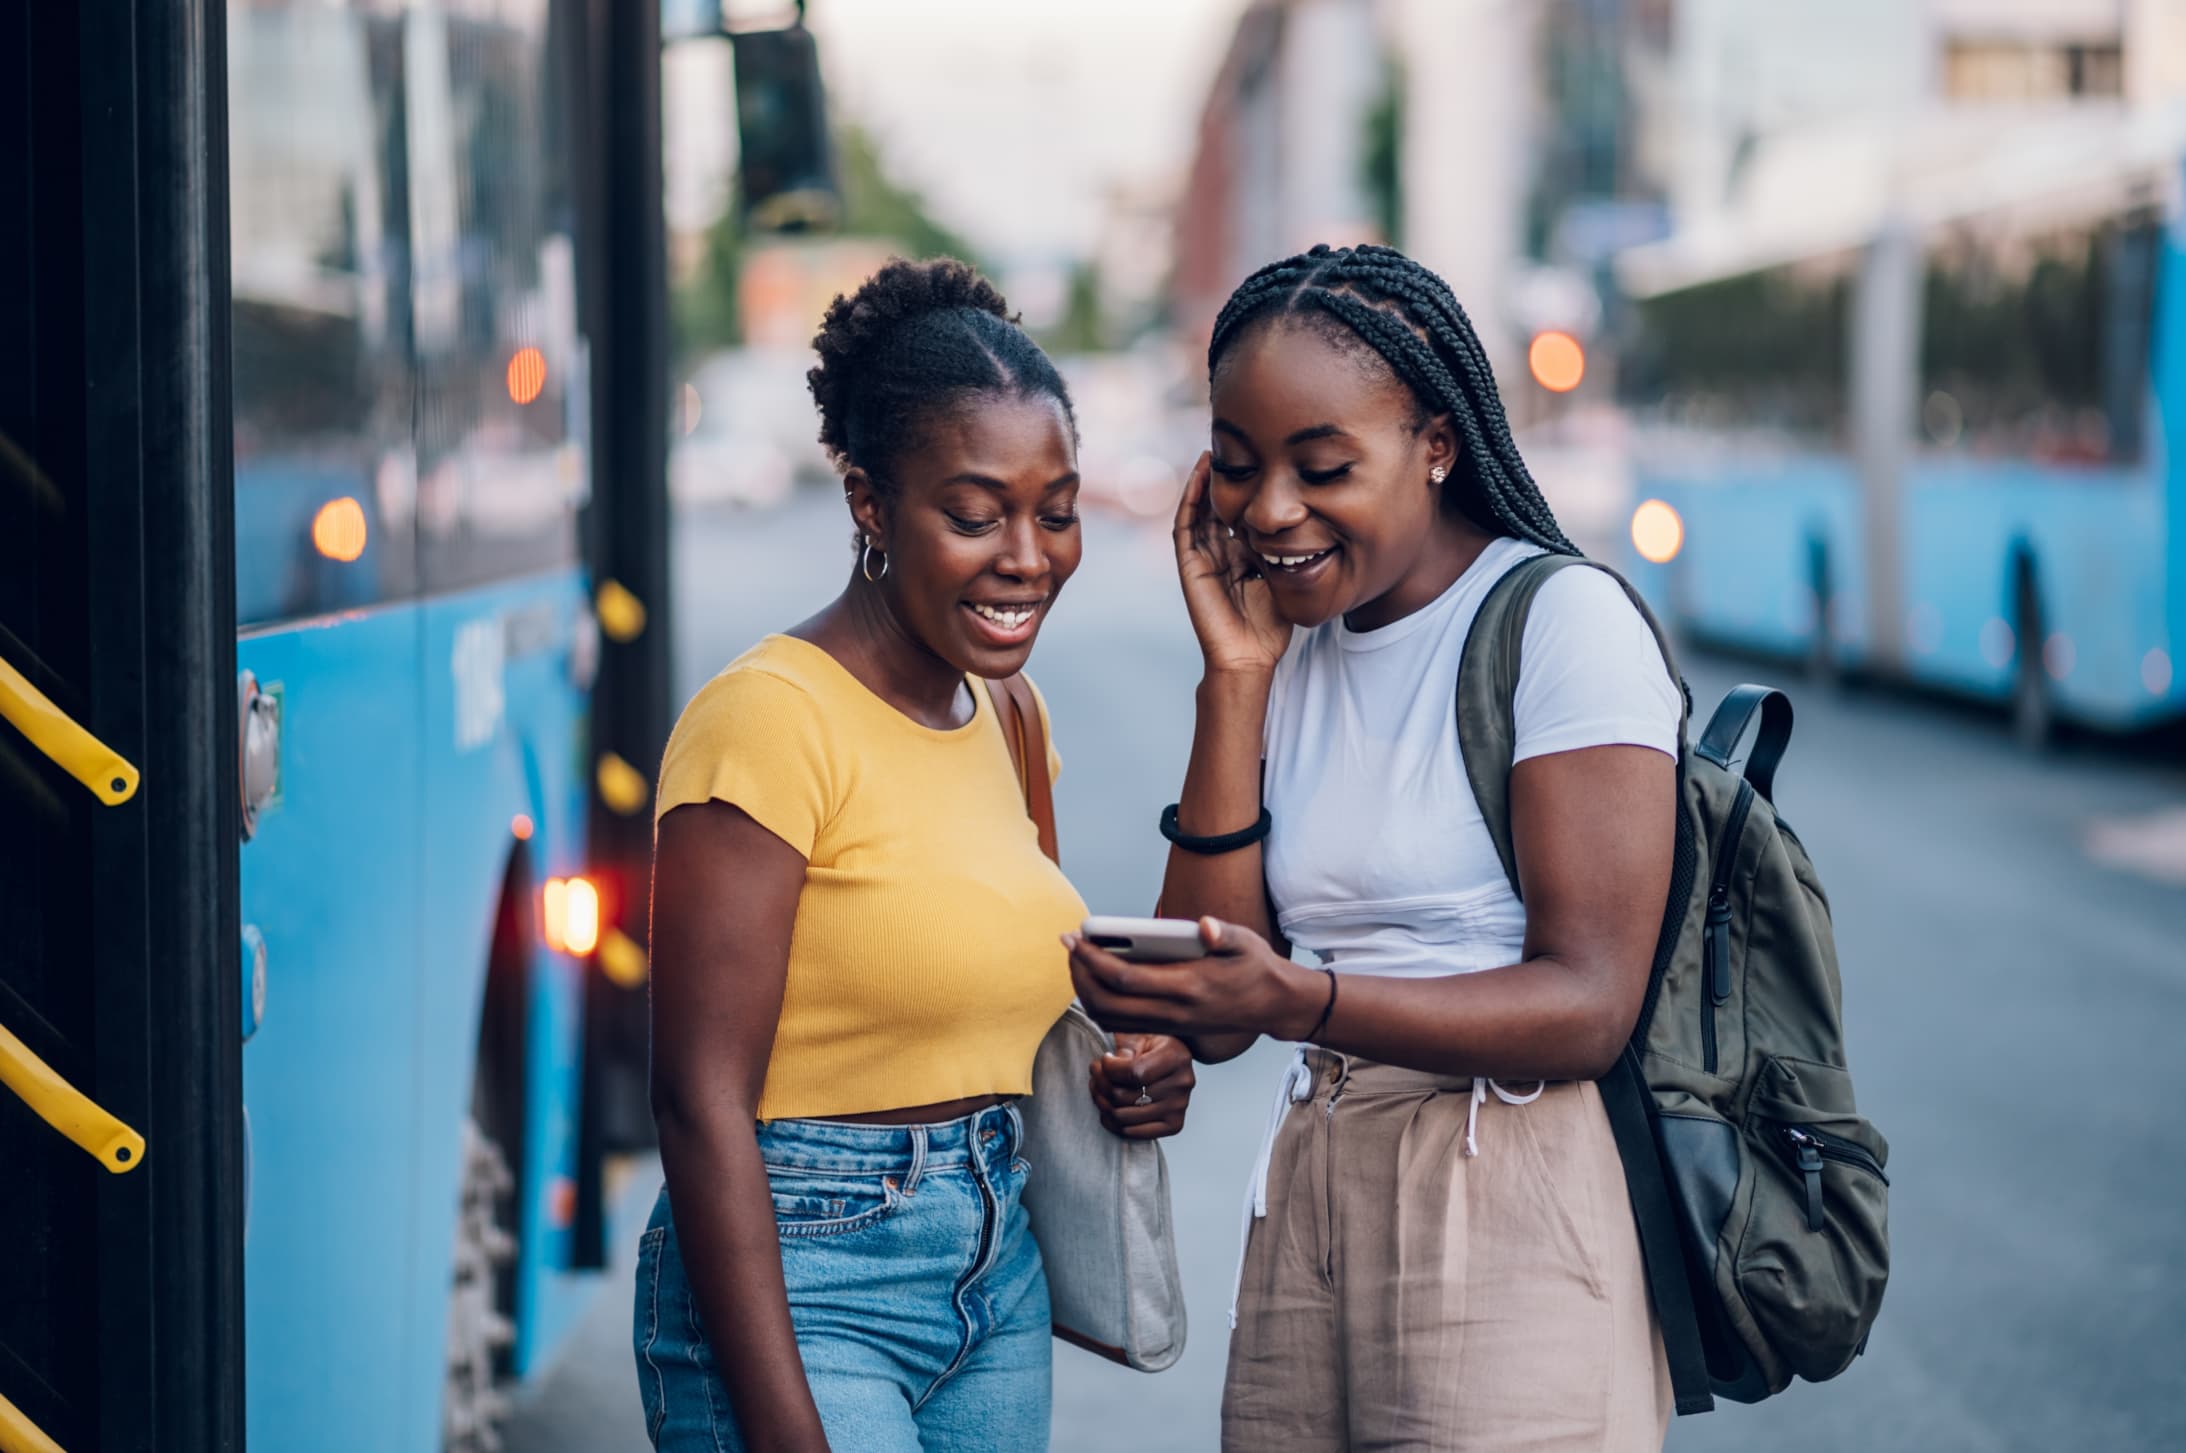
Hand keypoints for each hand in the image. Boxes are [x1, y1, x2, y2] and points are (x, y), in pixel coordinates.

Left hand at [1065, 917, 1318, 1041]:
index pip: (1125, 979)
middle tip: (1070, 946)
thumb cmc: (1257, 968)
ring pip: (1110, 1019)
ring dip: (1086, 991)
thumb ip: (1224, 934)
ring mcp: (1170, 1025)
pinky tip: (1099, 978)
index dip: (1092, 960)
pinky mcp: (1169, 1029)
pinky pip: (1122, 1024)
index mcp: (1189, 986)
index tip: (1074, 937)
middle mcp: (1174, 1011)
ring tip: (1079, 960)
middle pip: (1107, 1004)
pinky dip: (1102, 1003)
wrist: (1274, 1006)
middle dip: (1079, 976)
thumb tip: (1204, 926)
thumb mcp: (1248, 943)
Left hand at [1086, 1033, 1195, 1138]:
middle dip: (1101, 1084)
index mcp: (1177, 1056)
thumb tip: (1111, 1065)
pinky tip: (1108, 1108)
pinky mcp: (1174, 1124)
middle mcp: (1183, 1083)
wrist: (1170, 1059)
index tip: (1103, 1060)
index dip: (1110, 1068)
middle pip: (1125, 1096)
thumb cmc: (1150, 1044)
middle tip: (1095, 1072)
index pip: (1135, 1072)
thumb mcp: (1138, 1035)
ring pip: (1124, 1116)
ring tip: (1098, 1088)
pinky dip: (1113, 1123)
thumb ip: (1125, 1046)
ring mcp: (1180, 1106)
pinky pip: (1134, 1133)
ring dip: (1102, 1102)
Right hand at [1174, 452, 1288, 678]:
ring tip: (1212, 448)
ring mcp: (1201, 559)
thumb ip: (1286, 549)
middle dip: (1224, 477)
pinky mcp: (1189, 567)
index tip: (1260, 456)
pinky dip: (1190, 499)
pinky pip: (1185, 526)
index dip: (1247, 486)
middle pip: (1217, 506)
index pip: (1240, 512)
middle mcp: (1219, 553)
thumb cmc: (1271, 625)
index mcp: (1241, 555)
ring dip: (1204, 480)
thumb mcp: (1285, 575)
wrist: (1249, 657)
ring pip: (1199, 510)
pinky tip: (1199, 474)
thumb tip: (1305, 518)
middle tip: (1234, 441)